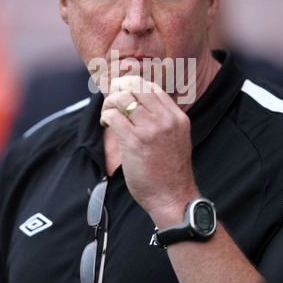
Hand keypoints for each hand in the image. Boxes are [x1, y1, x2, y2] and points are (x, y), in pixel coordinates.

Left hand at [100, 75, 197, 225]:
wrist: (173, 197)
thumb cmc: (170, 172)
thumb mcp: (176, 138)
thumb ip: (163, 120)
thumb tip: (139, 105)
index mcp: (177, 117)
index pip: (153, 87)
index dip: (134, 84)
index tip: (123, 91)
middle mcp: (166, 119)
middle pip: (137, 86)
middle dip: (119, 87)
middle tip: (111, 99)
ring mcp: (150, 130)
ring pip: (122, 98)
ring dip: (109, 102)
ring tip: (107, 114)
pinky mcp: (134, 142)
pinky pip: (113, 116)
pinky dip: (105, 116)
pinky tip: (106, 124)